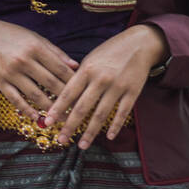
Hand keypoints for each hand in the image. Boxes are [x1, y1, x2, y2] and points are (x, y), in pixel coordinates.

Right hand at [0, 18, 78, 118]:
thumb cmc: (16, 37)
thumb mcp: (37, 39)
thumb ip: (56, 53)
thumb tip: (76, 66)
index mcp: (36, 48)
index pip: (60, 69)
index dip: (73, 82)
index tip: (84, 92)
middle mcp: (24, 60)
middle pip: (50, 83)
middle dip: (65, 98)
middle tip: (77, 109)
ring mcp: (11, 72)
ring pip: (35, 94)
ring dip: (49, 108)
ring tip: (61, 117)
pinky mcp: (0, 82)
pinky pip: (16, 100)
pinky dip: (27, 110)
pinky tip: (37, 117)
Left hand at [45, 24, 167, 148]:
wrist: (140, 43)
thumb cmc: (112, 51)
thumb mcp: (92, 58)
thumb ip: (79, 75)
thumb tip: (65, 96)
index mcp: (88, 69)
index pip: (68, 93)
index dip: (57, 109)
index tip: (47, 122)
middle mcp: (101, 79)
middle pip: (82, 108)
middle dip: (70, 126)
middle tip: (61, 140)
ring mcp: (118, 86)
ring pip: (101, 114)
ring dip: (90, 132)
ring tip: (82, 145)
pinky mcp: (132, 91)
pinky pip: (122, 113)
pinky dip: (115, 126)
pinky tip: (108, 137)